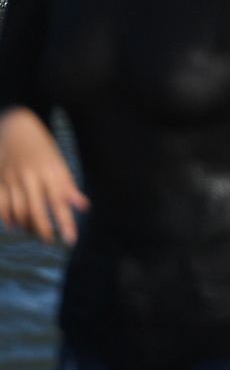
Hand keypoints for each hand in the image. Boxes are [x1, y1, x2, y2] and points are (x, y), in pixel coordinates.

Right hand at [0, 107, 86, 243]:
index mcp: (50, 171)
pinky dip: (6, 219)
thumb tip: (83, 206)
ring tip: (35, 232)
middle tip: (50, 242)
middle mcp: (30, 177)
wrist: (15, 127)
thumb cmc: (42, 147)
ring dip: (26, 227)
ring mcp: (11, 179)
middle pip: (36, 212)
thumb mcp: (59, 162)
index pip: (59, 203)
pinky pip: (0, 206)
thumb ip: (68, 186)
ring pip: (17, 212)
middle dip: (44, 231)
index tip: (71, 240)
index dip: (65, 223)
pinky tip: (14, 225)